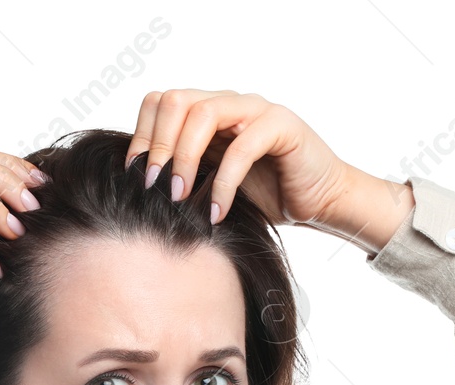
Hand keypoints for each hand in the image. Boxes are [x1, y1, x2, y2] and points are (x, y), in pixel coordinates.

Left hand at [122, 89, 357, 229]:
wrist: (319, 200)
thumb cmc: (265, 195)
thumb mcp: (211, 183)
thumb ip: (183, 172)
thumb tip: (138, 185)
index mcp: (207, 111)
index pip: (160, 102)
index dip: (142, 137)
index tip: (135, 177)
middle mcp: (229, 102)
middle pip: (175, 100)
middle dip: (158, 146)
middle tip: (154, 187)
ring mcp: (255, 110)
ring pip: (203, 114)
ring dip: (184, 159)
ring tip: (181, 198)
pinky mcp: (282, 126)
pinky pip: (242, 146)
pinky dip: (224, 183)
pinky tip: (218, 212)